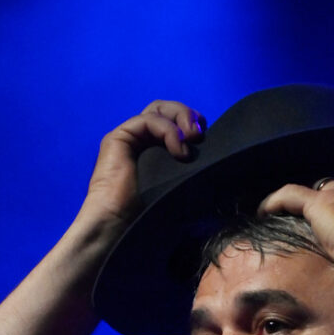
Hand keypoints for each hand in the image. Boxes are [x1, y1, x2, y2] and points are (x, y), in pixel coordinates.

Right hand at [81, 100, 207, 229]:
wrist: (119, 225)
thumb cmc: (148, 216)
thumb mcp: (180, 188)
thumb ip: (192, 170)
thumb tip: (215, 159)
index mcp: (156, 152)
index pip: (176, 123)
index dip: (192, 123)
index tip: (206, 139)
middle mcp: (142, 141)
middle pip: (167, 110)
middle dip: (187, 115)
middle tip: (200, 133)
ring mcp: (130, 138)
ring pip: (158, 109)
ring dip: (180, 117)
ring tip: (192, 138)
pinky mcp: (118, 137)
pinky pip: (147, 120)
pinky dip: (167, 130)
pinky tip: (178, 149)